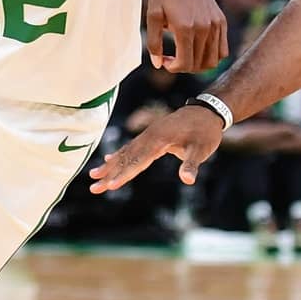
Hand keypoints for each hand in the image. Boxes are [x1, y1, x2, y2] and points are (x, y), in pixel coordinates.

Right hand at [89, 104, 224, 192]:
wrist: (206, 111)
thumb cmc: (205, 132)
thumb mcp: (202, 149)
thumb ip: (192, 164)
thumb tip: (187, 179)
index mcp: (160, 140)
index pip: (139, 161)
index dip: (125, 174)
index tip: (111, 186)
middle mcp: (150, 136)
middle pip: (127, 158)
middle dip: (109, 174)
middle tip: (94, 188)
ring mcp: (149, 135)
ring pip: (126, 152)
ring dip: (110, 166)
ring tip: (93, 177)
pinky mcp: (151, 136)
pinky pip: (131, 147)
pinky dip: (119, 155)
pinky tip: (109, 160)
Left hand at [146, 0, 227, 72]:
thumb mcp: (153, 15)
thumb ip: (154, 42)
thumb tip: (158, 64)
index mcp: (185, 28)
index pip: (184, 63)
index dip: (173, 68)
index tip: (166, 61)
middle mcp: (203, 29)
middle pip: (197, 65)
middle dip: (183, 67)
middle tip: (173, 58)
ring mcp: (215, 26)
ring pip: (212, 62)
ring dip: (198, 65)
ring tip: (187, 55)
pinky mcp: (222, 23)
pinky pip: (222, 52)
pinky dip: (212, 57)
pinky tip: (199, 50)